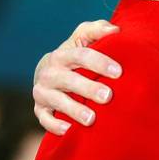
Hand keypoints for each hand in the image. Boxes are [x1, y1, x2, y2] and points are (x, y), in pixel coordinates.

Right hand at [33, 20, 122, 134]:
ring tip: (91, 119)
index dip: (100, 62)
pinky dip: (54, 125)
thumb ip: (98, 29)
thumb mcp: (83, 37)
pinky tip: (69, 130)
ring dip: (74, 110)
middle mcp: (50, 73)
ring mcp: (43, 92)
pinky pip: (44, 119)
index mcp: (63, 55)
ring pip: (57, 101)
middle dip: (88, 88)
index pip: (81, 56)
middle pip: (69, 80)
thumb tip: (116, 30)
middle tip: (108, 96)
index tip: (119, 72)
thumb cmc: (75, 54)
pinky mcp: (40, 109)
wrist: (48, 72)